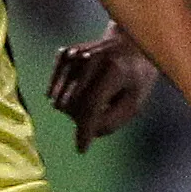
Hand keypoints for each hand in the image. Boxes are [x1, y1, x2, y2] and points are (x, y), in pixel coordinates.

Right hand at [45, 30, 158, 150]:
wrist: (130, 42)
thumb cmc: (136, 77)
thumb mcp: (135, 103)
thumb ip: (112, 121)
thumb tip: (87, 133)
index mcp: (113, 70)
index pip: (92, 106)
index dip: (86, 130)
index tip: (81, 149)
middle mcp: (90, 59)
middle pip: (72, 105)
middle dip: (82, 118)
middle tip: (101, 111)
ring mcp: (75, 54)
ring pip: (60, 100)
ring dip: (73, 108)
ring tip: (94, 98)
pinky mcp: (65, 54)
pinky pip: (53, 89)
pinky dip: (63, 95)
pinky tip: (77, 91)